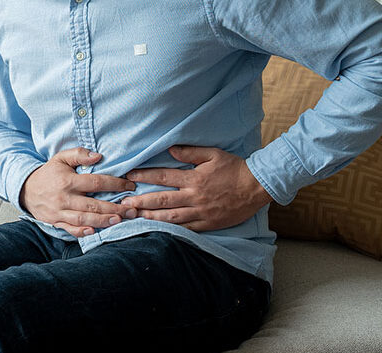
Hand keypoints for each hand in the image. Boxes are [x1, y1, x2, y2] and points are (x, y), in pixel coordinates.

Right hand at [21, 147, 137, 237]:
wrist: (26, 190)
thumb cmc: (49, 173)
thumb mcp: (61, 158)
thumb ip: (79, 154)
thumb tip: (98, 156)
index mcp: (67, 180)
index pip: (95, 182)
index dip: (114, 184)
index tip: (130, 186)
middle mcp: (64, 197)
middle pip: (92, 204)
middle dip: (114, 208)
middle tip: (132, 209)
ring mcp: (59, 212)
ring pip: (83, 219)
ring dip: (102, 221)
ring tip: (119, 220)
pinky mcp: (56, 222)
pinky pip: (70, 229)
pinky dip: (81, 232)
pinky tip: (94, 231)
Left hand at [121, 146, 272, 231]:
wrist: (257, 187)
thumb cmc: (235, 168)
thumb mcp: (213, 154)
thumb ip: (190, 152)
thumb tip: (170, 149)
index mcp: (194, 178)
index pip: (163, 176)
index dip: (144, 175)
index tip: (129, 176)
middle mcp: (194, 196)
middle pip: (162, 200)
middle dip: (141, 201)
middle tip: (124, 204)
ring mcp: (200, 212)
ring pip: (170, 217)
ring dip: (150, 217)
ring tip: (135, 218)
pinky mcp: (208, 224)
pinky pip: (186, 229)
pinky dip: (170, 231)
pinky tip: (158, 231)